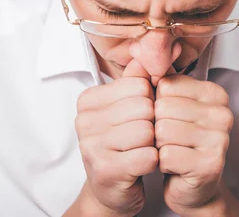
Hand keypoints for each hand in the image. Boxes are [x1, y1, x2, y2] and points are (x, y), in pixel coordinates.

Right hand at [69, 60, 157, 216]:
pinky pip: (148, 156)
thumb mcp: (128, 108)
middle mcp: (84, 120)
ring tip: (141, 150)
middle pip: (144, 107)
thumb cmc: (123, 145)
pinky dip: (153, 162)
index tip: (138, 117)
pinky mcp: (105, 170)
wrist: (111, 189)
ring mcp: (91, 146)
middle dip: (152, 123)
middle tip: (142, 138)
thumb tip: (154, 50)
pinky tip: (142, 165)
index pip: (138, 85)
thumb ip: (138, 79)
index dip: (149, 101)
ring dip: (152, 144)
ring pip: (147, 131)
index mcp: (88, 100)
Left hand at [154, 73, 234, 215]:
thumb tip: (138, 55)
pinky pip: (166, 155)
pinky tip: (173, 167)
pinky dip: (162, 163)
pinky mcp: (210, 165)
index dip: (156, 104)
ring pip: (162, 131)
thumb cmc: (176, 142)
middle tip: (167, 140)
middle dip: (155, 126)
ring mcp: (220, 139)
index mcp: (215, 93)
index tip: (168, 118)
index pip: (165, 85)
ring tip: (170, 151)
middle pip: (163, 108)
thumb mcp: (167, 106)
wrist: (190, 187)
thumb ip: (155, 80)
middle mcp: (223, 113)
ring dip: (158, 145)